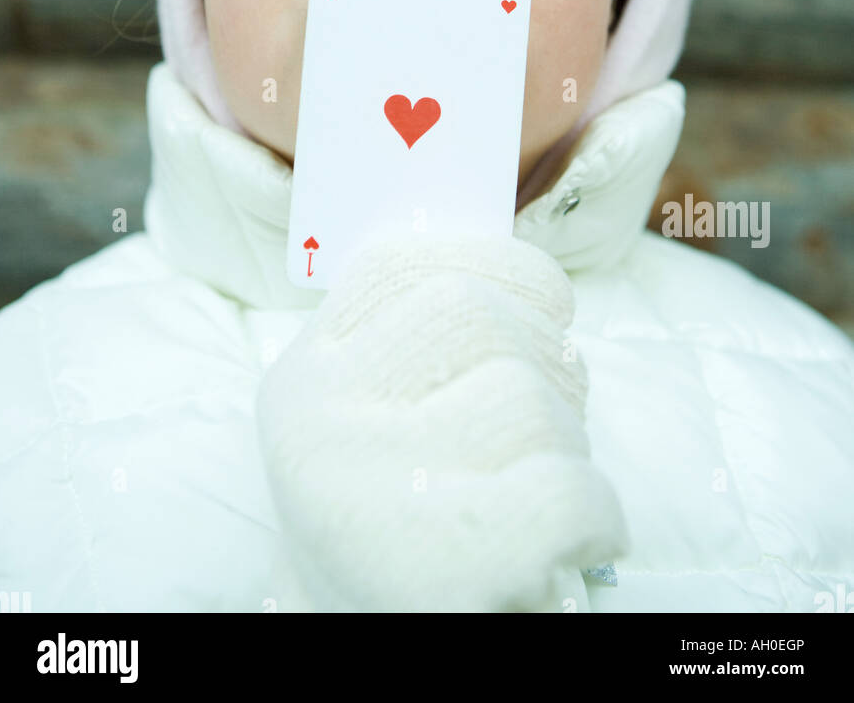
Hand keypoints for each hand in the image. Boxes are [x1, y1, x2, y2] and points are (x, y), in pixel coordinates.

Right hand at [256, 233, 628, 612]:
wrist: (367, 636)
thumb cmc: (401, 535)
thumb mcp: (373, 430)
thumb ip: (415, 351)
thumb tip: (526, 281)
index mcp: (303, 383)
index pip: (396, 267)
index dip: (490, 263)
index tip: (538, 300)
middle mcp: (319, 427)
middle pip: (473, 314)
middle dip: (545, 357)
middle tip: (551, 424)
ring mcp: (369, 493)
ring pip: (525, 396)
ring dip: (567, 443)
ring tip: (539, 494)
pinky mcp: (437, 568)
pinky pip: (563, 490)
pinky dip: (595, 511)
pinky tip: (583, 535)